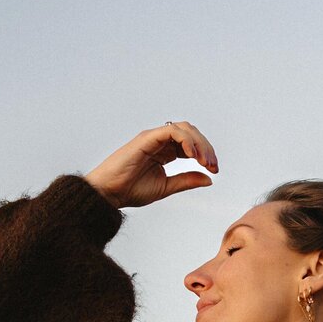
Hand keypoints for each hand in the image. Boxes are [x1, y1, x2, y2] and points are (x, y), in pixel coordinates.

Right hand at [85, 121, 218, 209]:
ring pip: (184, 128)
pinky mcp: (147, 138)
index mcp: (164, 152)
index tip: (214, 170)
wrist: (109, 193)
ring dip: (199, 143)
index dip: (206, 154)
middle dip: (206, 147)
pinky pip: (171, 131)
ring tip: (204, 161)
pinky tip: (192, 154)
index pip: (191, 144)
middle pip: (191, 133)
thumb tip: (209, 179)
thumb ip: (186, 181)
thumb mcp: (166, 187)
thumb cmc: (130, 190)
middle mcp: (159, 142)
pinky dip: (186, 140)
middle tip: (213, 166)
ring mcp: (153, 138)